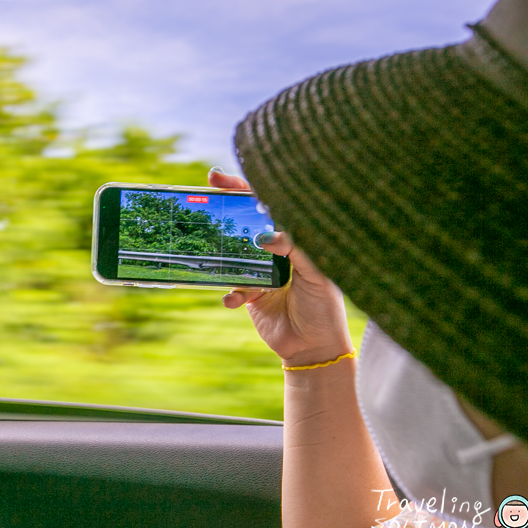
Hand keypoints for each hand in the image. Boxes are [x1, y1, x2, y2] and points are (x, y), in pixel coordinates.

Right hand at [208, 169, 353, 366]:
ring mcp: (260, 273)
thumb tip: (265, 236)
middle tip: (204, 195)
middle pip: (245, 224)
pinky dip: (230, 294)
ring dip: (222, 257)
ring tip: (213, 255)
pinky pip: (231, 289)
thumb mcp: (317, 274)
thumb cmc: (324, 307)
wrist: (314, 348)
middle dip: (224, 211)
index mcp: (294, 240)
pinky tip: (235, 299)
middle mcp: (275, 253)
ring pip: (232, 256)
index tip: (220, 178)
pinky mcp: (250, 296)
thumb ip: (295, 249)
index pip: (269, 207)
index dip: (245, 189)